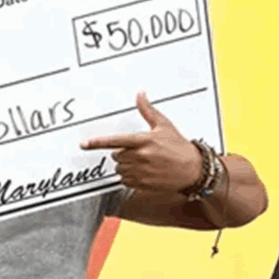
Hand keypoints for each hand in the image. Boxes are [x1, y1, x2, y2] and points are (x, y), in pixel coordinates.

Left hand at [80, 91, 201, 192]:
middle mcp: (141, 156)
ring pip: (120, 169)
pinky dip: (130, 177)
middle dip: (123, 154)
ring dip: (126, 166)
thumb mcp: (164, 126)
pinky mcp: (143, 184)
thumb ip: (148, 110)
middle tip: (139, 152)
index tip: (84, 144)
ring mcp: (142, 172)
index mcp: (144, 141)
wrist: (194, 170)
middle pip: (116, 156)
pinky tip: (143, 173)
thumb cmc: (180, 147)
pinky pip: (125, 181)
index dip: (97, 143)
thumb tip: (140, 94)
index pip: (115, 141)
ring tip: (143, 163)